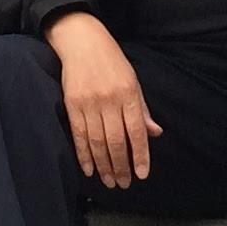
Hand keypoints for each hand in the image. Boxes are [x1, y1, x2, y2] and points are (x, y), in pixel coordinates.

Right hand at [49, 11, 159, 187]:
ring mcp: (89, 102)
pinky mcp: (71, 104)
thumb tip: (155, 133)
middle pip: (116, 141)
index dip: (140, 155)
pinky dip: (83, 154)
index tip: (142, 174)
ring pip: (97, 142)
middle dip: (121, 166)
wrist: (82, 41)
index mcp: (129, 93)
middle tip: (124, 184)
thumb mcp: (133, 80)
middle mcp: (110, 100)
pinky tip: (89, 169)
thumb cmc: (112, 61)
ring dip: (104, 165)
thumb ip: (142, 109)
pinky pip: (78, 134)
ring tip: (109, 181)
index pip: (136, 131)